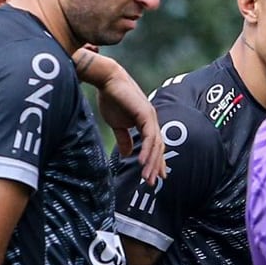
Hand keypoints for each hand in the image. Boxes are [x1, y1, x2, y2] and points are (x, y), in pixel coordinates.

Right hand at [93, 67, 162, 181]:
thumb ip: (124, 138)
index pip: (155, 146)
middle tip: (152, 183)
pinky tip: (142, 162)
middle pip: (158, 148)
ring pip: (156, 145)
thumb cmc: (111, 100)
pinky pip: (149, 136)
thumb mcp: (117, 124)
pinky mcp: (146, 114)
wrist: (107, 81)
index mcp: (147, 123)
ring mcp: (151, 117)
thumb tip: (128, 154)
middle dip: (156, 166)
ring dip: (152, 162)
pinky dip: (147, 150)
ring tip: (147, 178)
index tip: (156, 177)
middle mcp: (152, 121)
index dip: (156, 161)